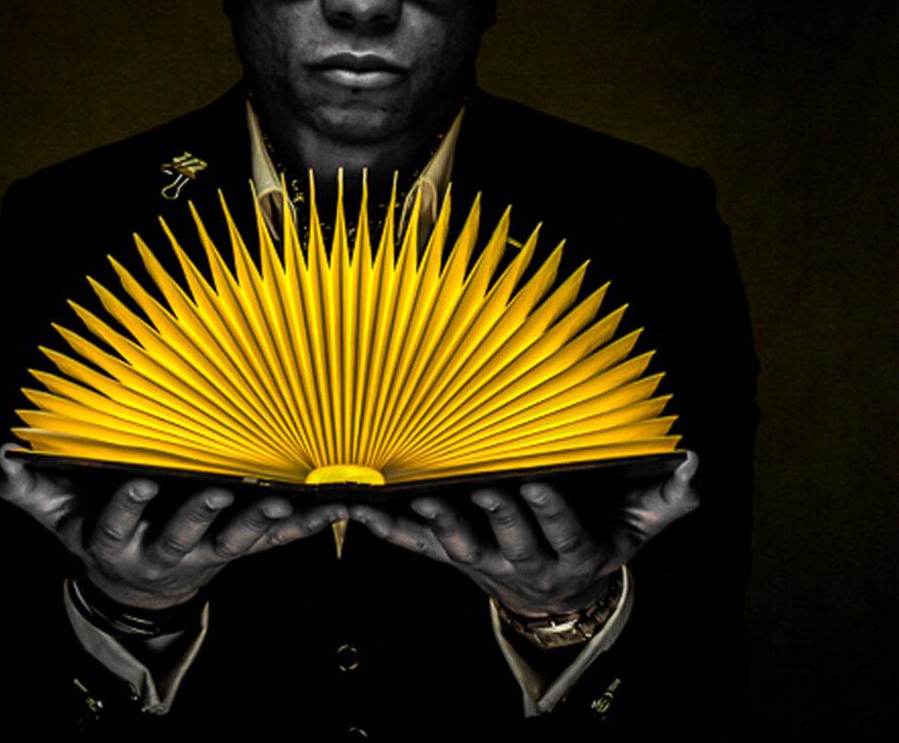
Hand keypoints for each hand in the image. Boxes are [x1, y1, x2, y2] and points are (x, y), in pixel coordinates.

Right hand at [0, 445, 346, 609]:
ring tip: (282, 502)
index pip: (117, 524)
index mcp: (117, 542)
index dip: (129, 505)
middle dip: (202, 514)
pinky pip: (274, 542)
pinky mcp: (239, 550)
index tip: (141, 481)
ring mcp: (206, 554)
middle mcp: (164, 552)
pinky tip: (331, 509)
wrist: (137, 584)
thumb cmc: (95, 530)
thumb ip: (30, 485)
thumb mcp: (57, 515)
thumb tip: (2, 450)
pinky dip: (303, 526)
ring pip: (234, 542)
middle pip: (183, 537)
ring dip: (259, 523)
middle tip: (221, 489)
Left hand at [350, 451, 700, 615]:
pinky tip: (358, 510)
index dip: (549, 511)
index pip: (562, 532)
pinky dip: (389, 529)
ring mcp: (484, 562)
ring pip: (457, 546)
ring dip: (435, 522)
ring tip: (415, 497)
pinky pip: (417, 547)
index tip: (537, 481)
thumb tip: (697, 458)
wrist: (557, 596)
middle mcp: (525, 562)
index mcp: (572, 552)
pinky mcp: (452, 558)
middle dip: (494, 511)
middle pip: (508, 538)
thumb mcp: (640, 526)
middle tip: (478, 484)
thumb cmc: (601, 540)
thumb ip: (671, 496)